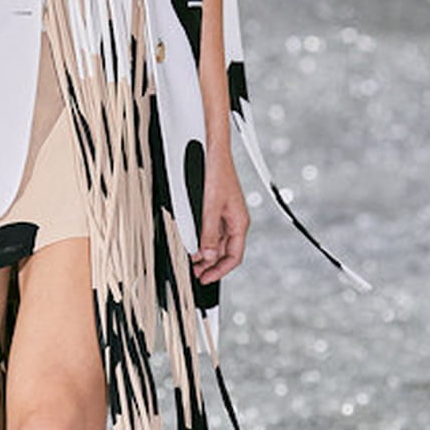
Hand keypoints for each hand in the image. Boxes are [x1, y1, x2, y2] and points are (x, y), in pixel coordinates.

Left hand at [190, 147, 249, 285]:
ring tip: (190, 261)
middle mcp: (233, 220)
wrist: (213, 149)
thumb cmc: (216, 172)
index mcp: (239, 222)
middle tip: (194, 274)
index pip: (233, 257)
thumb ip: (209, 232)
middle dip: (210, 265)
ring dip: (204, 253)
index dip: (219, 271)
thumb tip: (207, 255)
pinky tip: (191, 242)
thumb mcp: (209, 206)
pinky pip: (210, 230)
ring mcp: (224, 214)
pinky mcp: (214, 207)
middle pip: (224, 252)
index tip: (205, 280)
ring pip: (216, 242)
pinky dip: (201, 239)